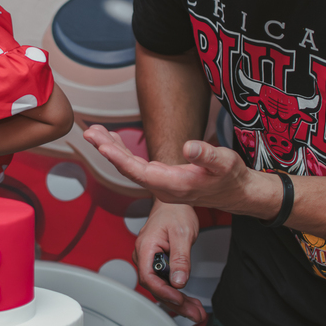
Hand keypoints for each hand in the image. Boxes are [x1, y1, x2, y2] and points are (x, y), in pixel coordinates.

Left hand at [83, 124, 264, 212]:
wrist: (237, 193)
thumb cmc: (231, 178)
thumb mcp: (225, 163)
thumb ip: (207, 156)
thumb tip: (188, 147)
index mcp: (175, 185)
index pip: (139, 172)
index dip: (119, 158)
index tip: (101, 145)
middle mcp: (163, 188)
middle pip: (128, 169)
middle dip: (107, 149)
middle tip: (89, 132)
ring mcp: (161, 185)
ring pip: (130, 167)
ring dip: (112, 149)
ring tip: (95, 132)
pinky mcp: (162, 179)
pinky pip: (136, 166)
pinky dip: (123, 152)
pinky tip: (114, 140)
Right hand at [133, 201, 205, 322]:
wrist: (173, 202)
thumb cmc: (175, 211)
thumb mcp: (182, 234)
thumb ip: (180, 258)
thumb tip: (178, 281)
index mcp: (145, 248)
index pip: (149, 277)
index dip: (163, 291)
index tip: (179, 299)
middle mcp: (144, 256)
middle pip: (156, 287)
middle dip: (176, 303)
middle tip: (194, 313)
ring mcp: (150, 261)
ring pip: (162, 287)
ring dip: (178, 301)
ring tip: (196, 311)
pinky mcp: (159, 263)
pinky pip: (166, 281)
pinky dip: (178, 292)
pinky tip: (189, 300)